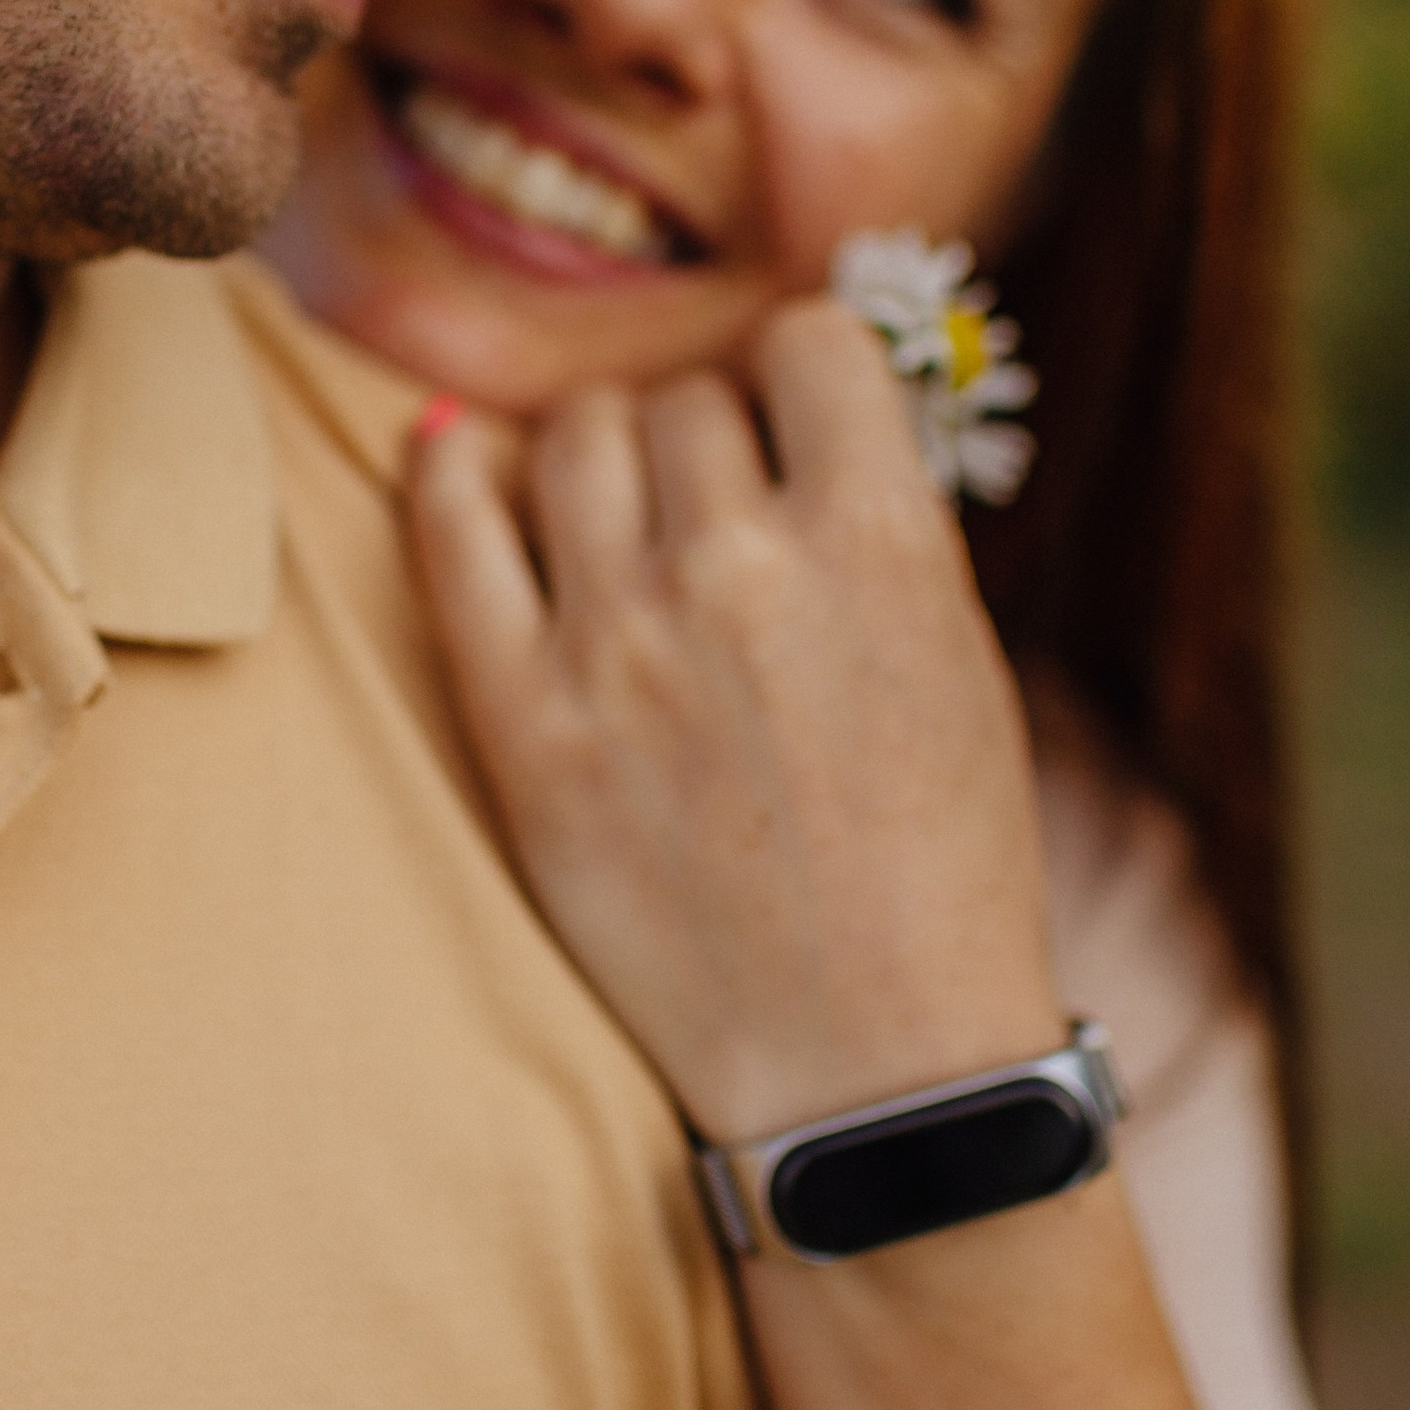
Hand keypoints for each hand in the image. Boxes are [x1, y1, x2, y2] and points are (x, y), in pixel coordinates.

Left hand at [406, 299, 1061, 1147]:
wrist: (868, 1066)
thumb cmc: (936, 867)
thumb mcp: (957, 662)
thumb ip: (872, 524)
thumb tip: (789, 411)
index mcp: (880, 541)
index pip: (806, 343)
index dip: (799, 376)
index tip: (792, 421)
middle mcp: (740, 568)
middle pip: (683, 400)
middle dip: (705, 441)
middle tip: (714, 512)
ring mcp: (617, 642)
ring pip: (574, 440)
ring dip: (602, 458)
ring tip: (622, 519)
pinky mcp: (523, 720)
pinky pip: (452, 529)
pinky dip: (455, 476)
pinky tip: (462, 464)